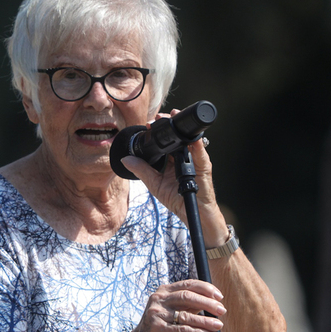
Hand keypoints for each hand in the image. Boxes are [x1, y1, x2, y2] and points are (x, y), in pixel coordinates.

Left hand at [121, 110, 228, 247]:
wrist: (193, 214)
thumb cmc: (177, 199)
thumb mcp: (155, 184)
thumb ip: (142, 170)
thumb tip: (126, 159)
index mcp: (172, 159)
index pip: (166, 141)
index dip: (159, 131)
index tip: (149, 123)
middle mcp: (185, 157)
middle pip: (178, 136)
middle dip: (170, 124)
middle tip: (159, 116)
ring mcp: (195, 161)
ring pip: (190, 140)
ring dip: (182, 129)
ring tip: (174, 117)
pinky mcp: (204, 168)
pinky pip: (201, 154)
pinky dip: (197, 145)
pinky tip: (192, 138)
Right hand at [126, 279, 225, 331]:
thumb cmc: (161, 327)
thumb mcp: (173, 312)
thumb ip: (188, 305)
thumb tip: (213, 303)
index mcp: (163, 291)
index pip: (188, 284)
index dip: (205, 289)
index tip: (219, 296)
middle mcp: (158, 299)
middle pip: (187, 297)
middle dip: (207, 303)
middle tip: (222, 310)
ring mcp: (156, 313)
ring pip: (186, 315)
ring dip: (205, 320)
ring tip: (219, 325)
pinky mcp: (157, 328)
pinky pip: (182, 330)